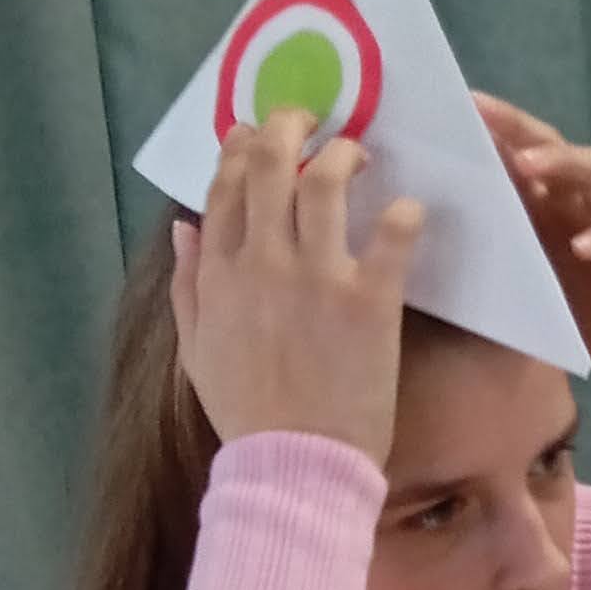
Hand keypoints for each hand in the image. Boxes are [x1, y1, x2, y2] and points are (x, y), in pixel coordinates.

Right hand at [173, 112, 420, 465]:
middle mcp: (263, 261)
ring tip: (362, 155)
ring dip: (346, 154)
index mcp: (220, 272)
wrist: (294, 466)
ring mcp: (317, 277)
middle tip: (317, 122)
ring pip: (326, 182)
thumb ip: (188, 284)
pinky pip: (391, 234)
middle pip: (271, 164)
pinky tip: (407, 212)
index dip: (243, 146)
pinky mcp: (369, 300)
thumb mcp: (196, 350)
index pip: (226, 184)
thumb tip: (183, 228)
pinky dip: (403, 213)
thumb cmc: (248, 414)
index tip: (260, 131)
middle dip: (293, 126)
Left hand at [475, 92, 590, 382]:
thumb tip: (424, 240)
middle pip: (553, 147)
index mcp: (546, 206)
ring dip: (562, 163)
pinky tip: (582, 246)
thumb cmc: (577, 312)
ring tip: (529, 165)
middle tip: (481, 115)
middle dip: (518, 128)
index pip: (516, 153)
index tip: (447, 111)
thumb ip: (488, 256)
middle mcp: (579, 203)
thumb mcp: (523, 284)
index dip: (487, 131)